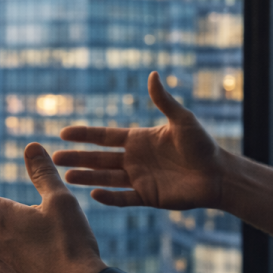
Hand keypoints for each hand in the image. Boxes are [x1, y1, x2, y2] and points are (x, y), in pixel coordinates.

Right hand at [53, 71, 227, 210]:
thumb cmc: (203, 145)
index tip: (64, 133)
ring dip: (86, 178)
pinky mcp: (147, 197)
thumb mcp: (182, 120)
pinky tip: (94, 195)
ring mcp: (139, 179)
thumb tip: (152, 74)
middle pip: (99, 159)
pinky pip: (123, 198)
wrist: (218, 175)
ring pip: (106, 179)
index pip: (105, 137)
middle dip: (77, 158)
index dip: (85, 135)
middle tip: (54, 159)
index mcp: (139, 140)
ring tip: (66, 178)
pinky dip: (109, 198)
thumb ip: (164, 101)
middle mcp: (134, 160)